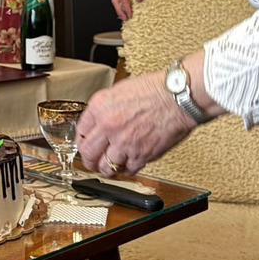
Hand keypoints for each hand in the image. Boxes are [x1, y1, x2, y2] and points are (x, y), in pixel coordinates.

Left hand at [76, 72, 195, 174]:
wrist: (178, 96)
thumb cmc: (156, 89)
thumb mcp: (120, 91)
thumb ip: (105, 108)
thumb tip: (98, 122)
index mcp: (100, 107)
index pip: (80, 132)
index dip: (82, 141)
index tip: (85, 145)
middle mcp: (109, 126)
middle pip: (88, 154)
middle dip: (88, 160)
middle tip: (91, 161)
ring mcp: (124, 142)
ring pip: (106, 167)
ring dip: (106, 169)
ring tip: (108, 167)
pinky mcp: (141, 154)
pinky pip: (128, 170)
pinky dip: (126, 170)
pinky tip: (127, 165)